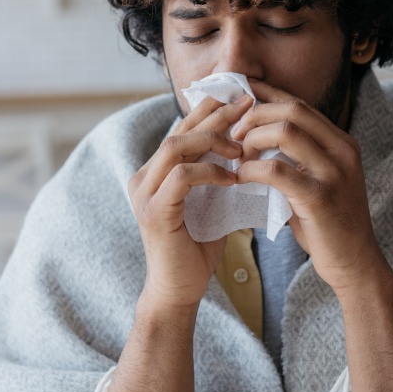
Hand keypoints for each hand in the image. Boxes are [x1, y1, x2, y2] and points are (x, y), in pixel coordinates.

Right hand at [128, 95, 251, 310]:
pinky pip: (182, 176)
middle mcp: (144, 177)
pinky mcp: (155, 211)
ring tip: (241, 146)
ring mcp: (145, 193)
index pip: (182, 129)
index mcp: (155, 172)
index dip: (210, 110)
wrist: (178, 291)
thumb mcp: (210, 203)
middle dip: (215, 114)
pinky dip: (210, 172)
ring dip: (212, 140)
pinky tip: (232, 177)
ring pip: (176, 146)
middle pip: (178, 129)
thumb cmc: (197, 250)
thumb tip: (246, 148)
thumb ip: (216, 176)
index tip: (243, 100)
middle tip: (247, 104)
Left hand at [232, 81, 385, 293]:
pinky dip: (251, 169)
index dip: (266, 95)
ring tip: (237, 157)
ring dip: (252, 139)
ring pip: (285, 131)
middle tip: (232, 134)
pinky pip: (277, 170)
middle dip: (255, 115)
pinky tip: (240, 178)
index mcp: (341, 142)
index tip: (238, 99)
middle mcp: (342, 150)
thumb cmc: (326, 224)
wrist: (354, 263)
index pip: (299, 103)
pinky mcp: (320, 197)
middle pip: (292, 109)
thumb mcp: (315, 180)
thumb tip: (254, 134)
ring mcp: (334, 172)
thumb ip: (295, 157)